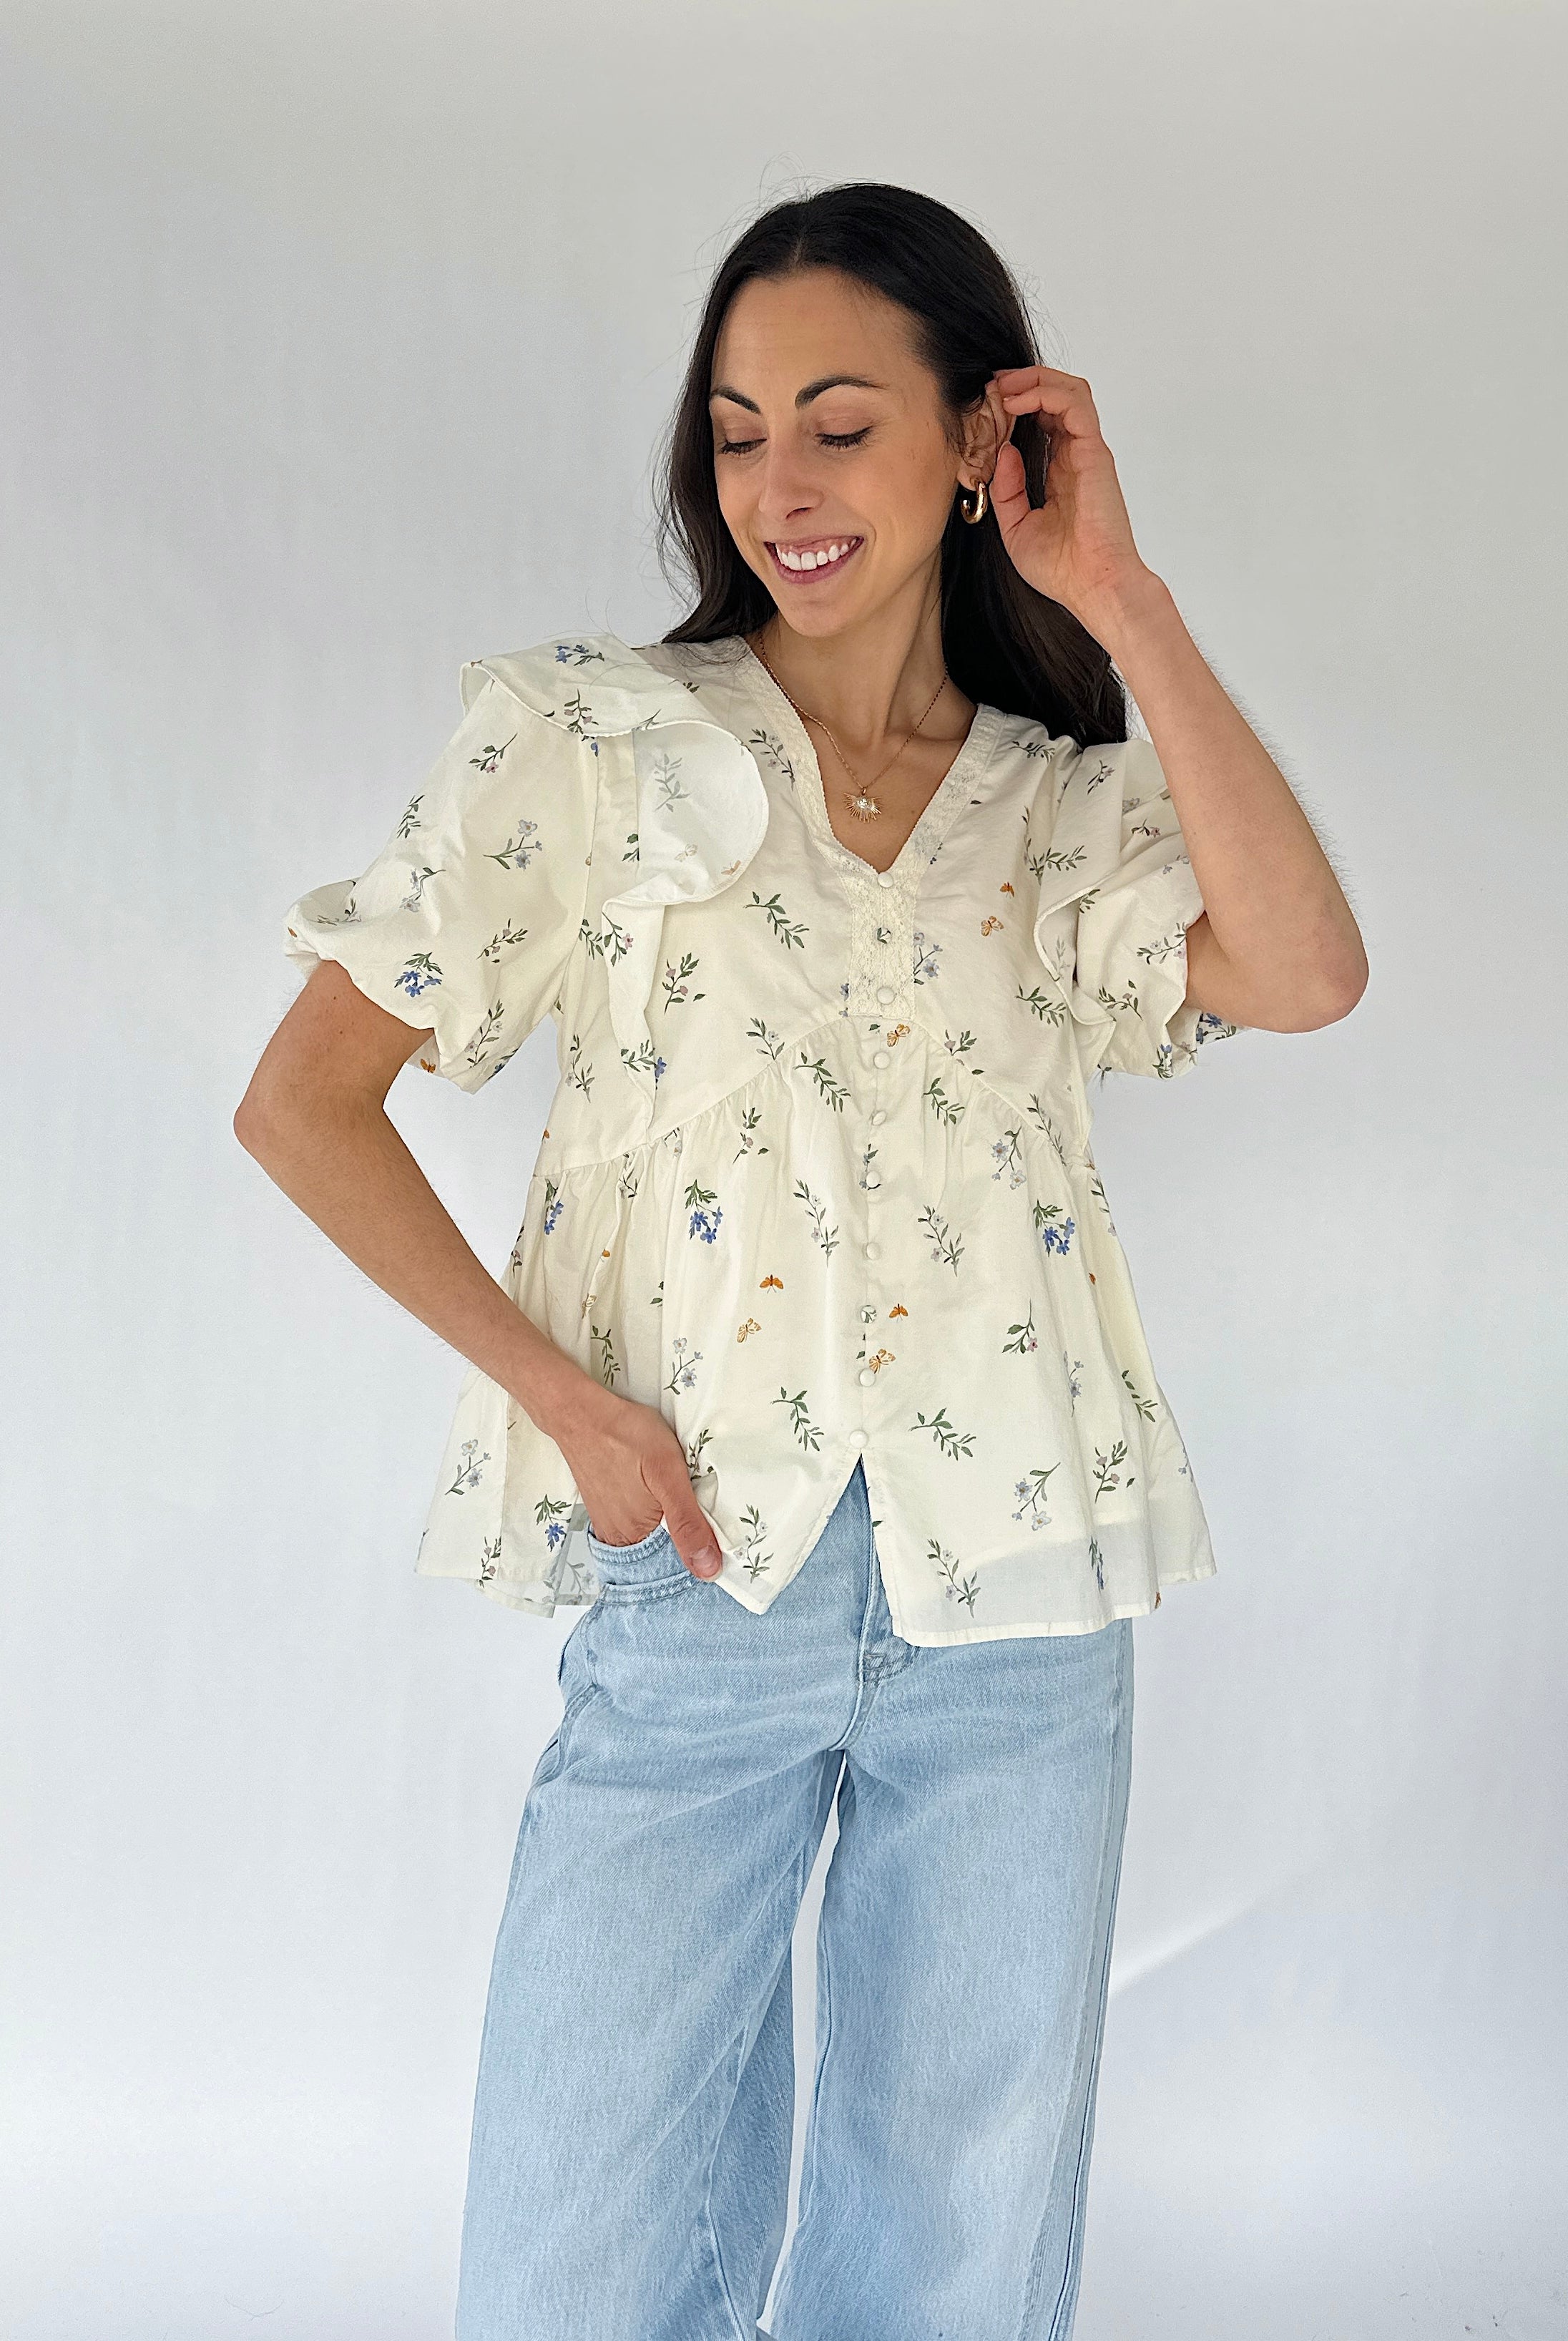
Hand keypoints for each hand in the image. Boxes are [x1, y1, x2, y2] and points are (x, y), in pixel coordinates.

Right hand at [544, 1379, 723, 1578]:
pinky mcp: (607, 1507)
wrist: (582, 1413)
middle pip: (665, 1549)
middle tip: (695, 1501)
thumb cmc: (624, 1436)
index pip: (678, 1564)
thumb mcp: (668, 1475)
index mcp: (634, 1538)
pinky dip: (654, 1510)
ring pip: (653, 1534)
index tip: (716, 1533)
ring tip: (677, 1494)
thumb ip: (687, 1523)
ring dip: (670, 1520)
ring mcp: (610, 1522)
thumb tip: (707, 1569)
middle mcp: (618, 1538)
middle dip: (687, 1533)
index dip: (701, 1550)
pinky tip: (659, 1491)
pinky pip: (639, 1520)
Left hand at [984, 365, 1154, 640]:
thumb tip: (1002, 451)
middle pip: (1056, 397)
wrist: (1093, 586)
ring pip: (1069, 390)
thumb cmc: (1063, 569)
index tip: (987, 403)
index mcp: (1061, 471)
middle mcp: (1076, 456)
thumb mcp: (1017, 528)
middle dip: (1022, 383)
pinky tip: (1016, 401)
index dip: (1016, 405)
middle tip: (992, 385)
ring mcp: (1087, 451)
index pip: (1042, 420)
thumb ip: (1006, 491)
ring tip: (1002, 387)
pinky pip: (1074, 403)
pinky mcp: (1094, 451)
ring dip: (1033, 380)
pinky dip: (1044, 391)